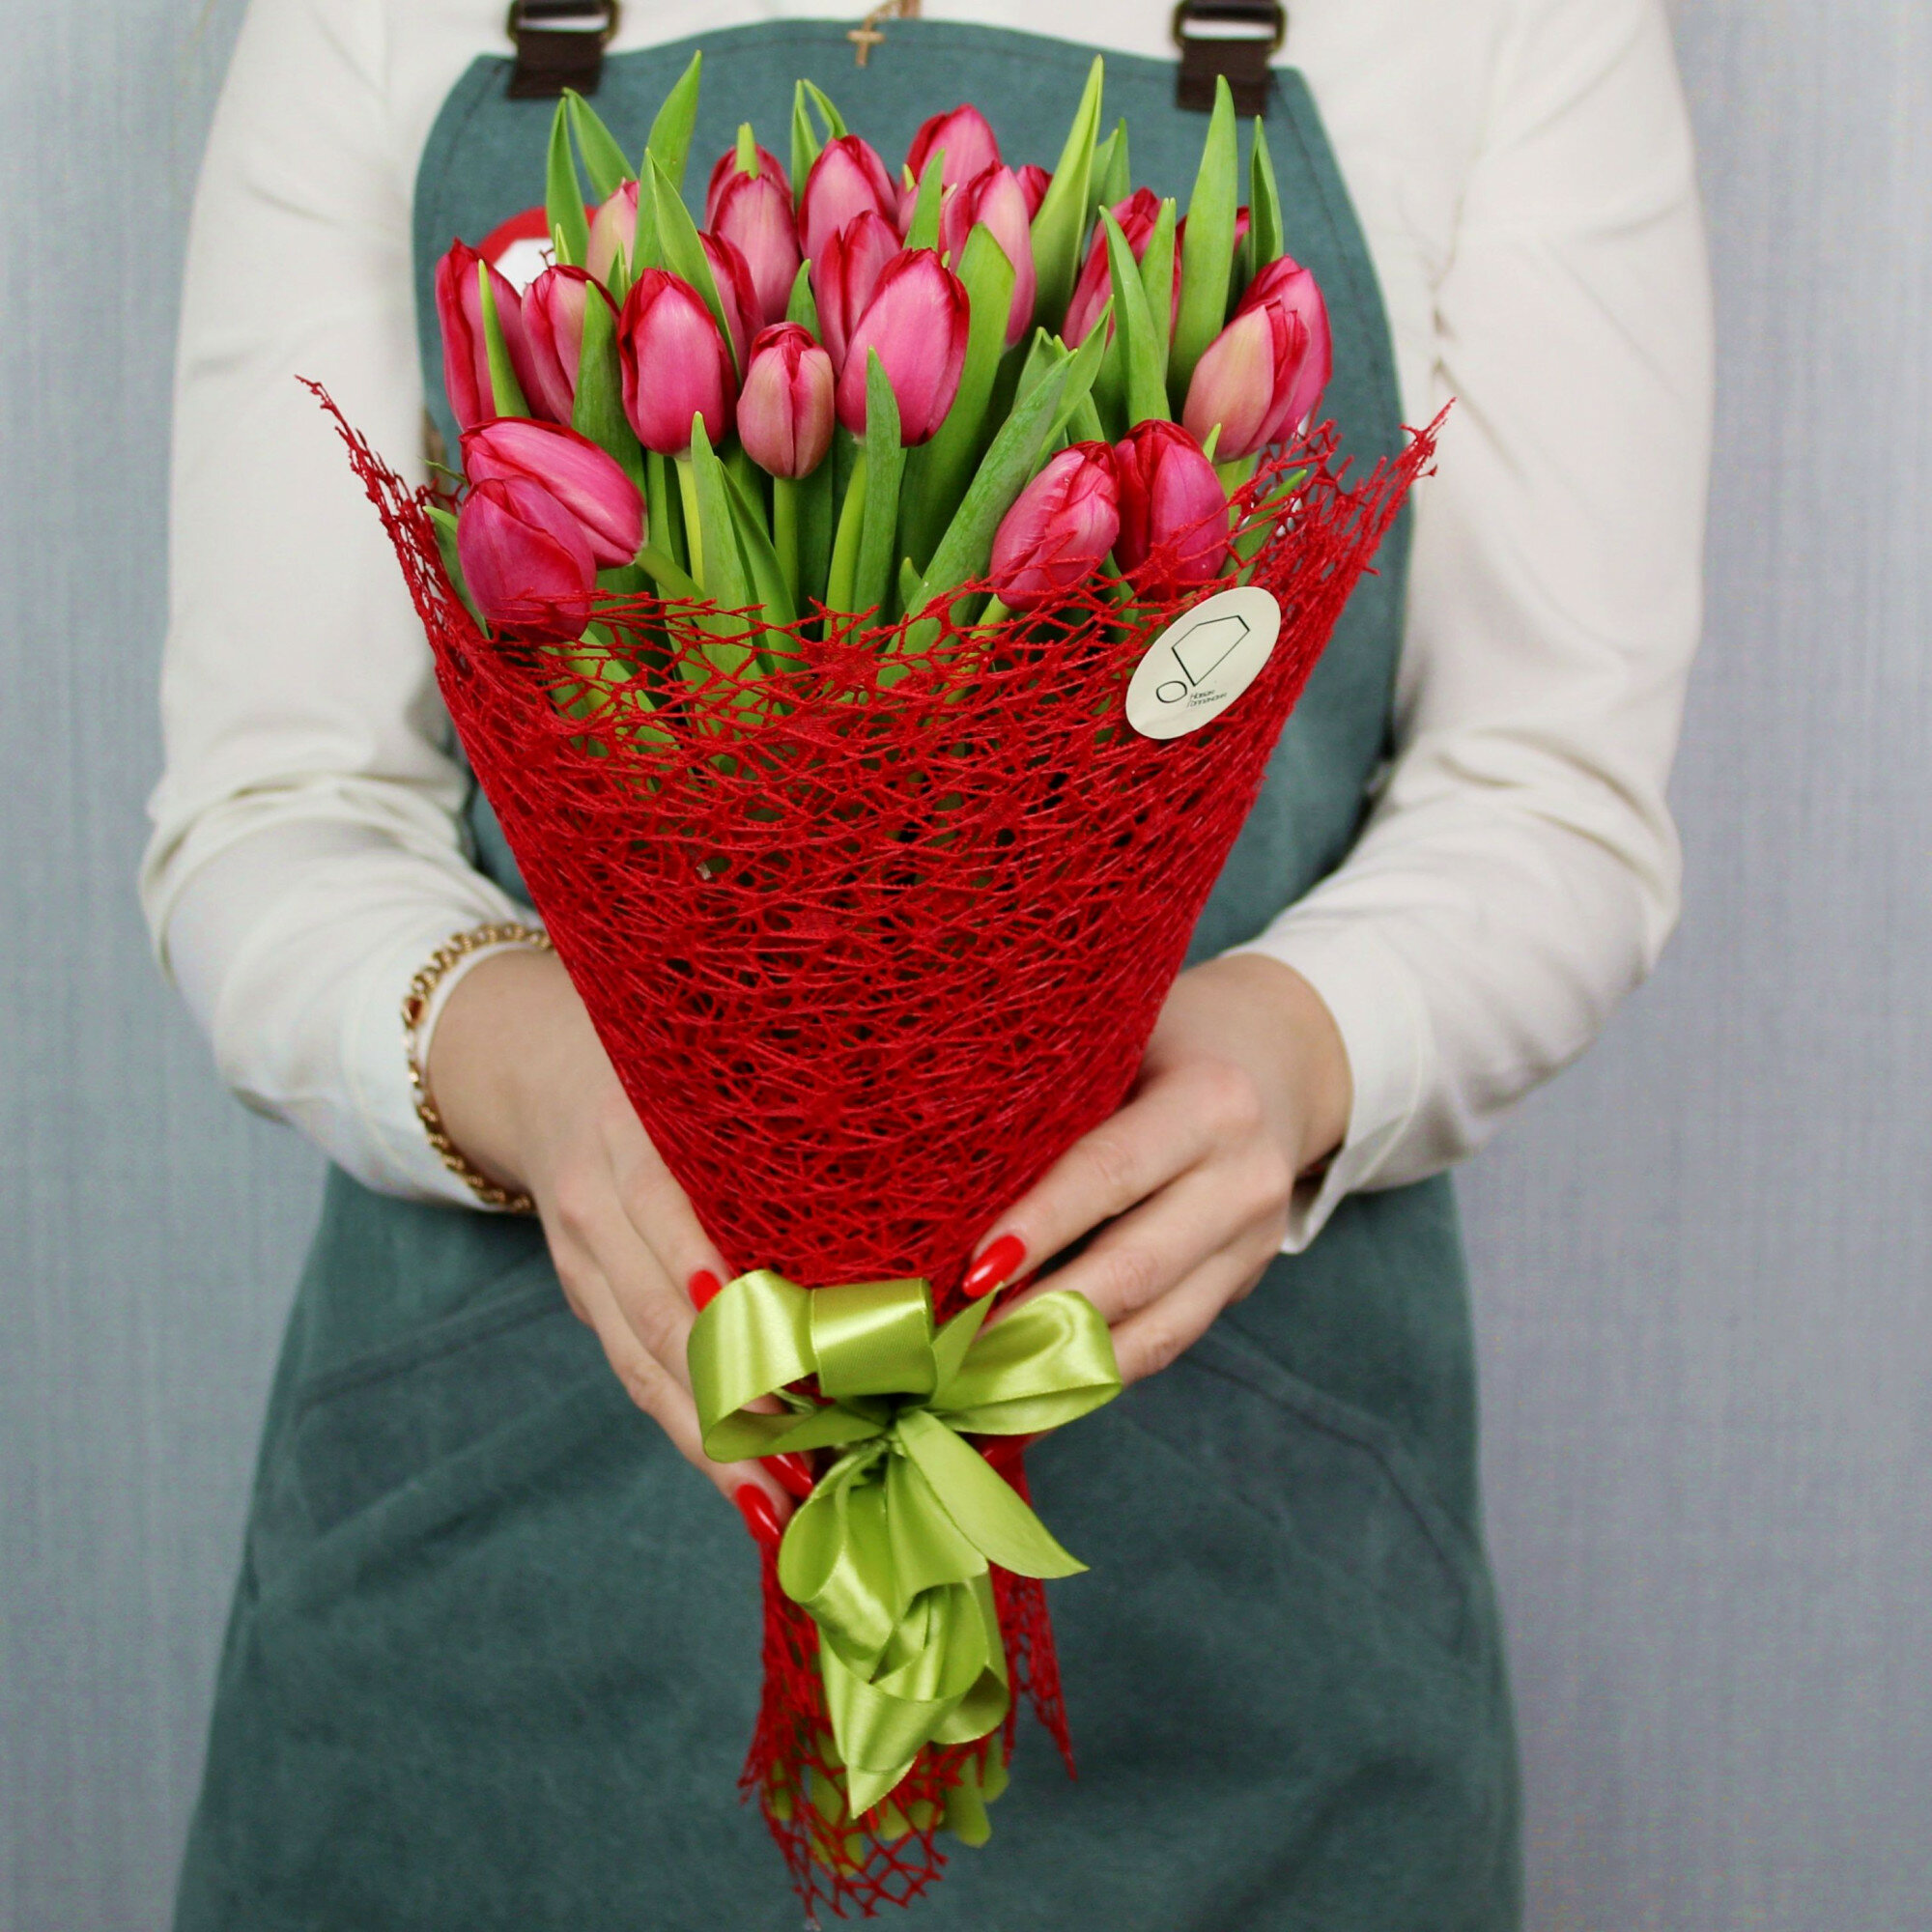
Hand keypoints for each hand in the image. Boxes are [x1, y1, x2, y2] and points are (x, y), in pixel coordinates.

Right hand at [426, 946, 790, 1539]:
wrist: (526, 1060)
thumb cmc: (653, 1055)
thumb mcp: (695, 1063)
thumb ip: (768, 1116)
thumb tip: (896, 1177)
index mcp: (629, 1137)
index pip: (683, 1239)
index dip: (742, 1315)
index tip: (814, 1375)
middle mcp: (593, 1208)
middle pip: (662, 1329)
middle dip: (737, 1410)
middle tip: (812, 1475)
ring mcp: (578, 1260)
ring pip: (643, 1368)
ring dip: (713, 1448)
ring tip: (781, 1511)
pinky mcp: (579, 1296)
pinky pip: (634, 1372)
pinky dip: (689, 1431)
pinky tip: (746, 1481)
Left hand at [965, 955, 1350, 1385]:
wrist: (1284, 1056)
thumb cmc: (1170, 1036)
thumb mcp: (1126, 1036)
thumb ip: (1064, 1098)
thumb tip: (950, 1181)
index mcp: (1211, 1103)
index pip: (1112, 1173)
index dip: (1041, 1226)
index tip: (972, 1272)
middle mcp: (1245, 1180)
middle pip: (1135, 1268)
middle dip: (1042, 1318)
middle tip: (957, 1351)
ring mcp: (1254, 1242)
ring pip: (1155, 1327)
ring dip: (1063, 1367)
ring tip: (981, 1390)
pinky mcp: (1244, 1281)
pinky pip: (1166, 1339)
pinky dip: (1095, 1371)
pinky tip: (1030, 1391)